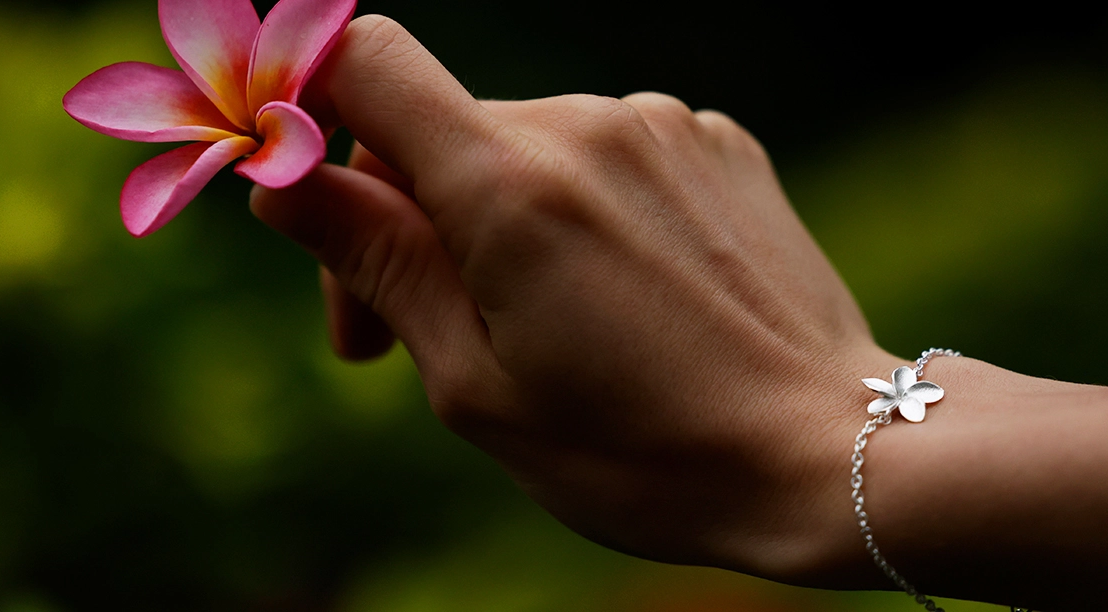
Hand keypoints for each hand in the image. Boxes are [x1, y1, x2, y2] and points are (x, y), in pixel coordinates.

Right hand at [251, 15, 897, 581]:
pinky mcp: (717, 140)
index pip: (363, 61)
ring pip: (521, 146)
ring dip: (496, 219)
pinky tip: (618, 296)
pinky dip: (581, 209)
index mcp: (510, 185)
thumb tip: (279, 182)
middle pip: (436, 129)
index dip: (306, 102)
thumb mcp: (475, 382)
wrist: (828, 451)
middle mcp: (587, 123)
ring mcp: (663, 124)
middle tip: (399, 341)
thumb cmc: (643, 451)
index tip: (302, 189)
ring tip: (540, 329)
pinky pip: (606, 152)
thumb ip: (376, 262)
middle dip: (403, 221)